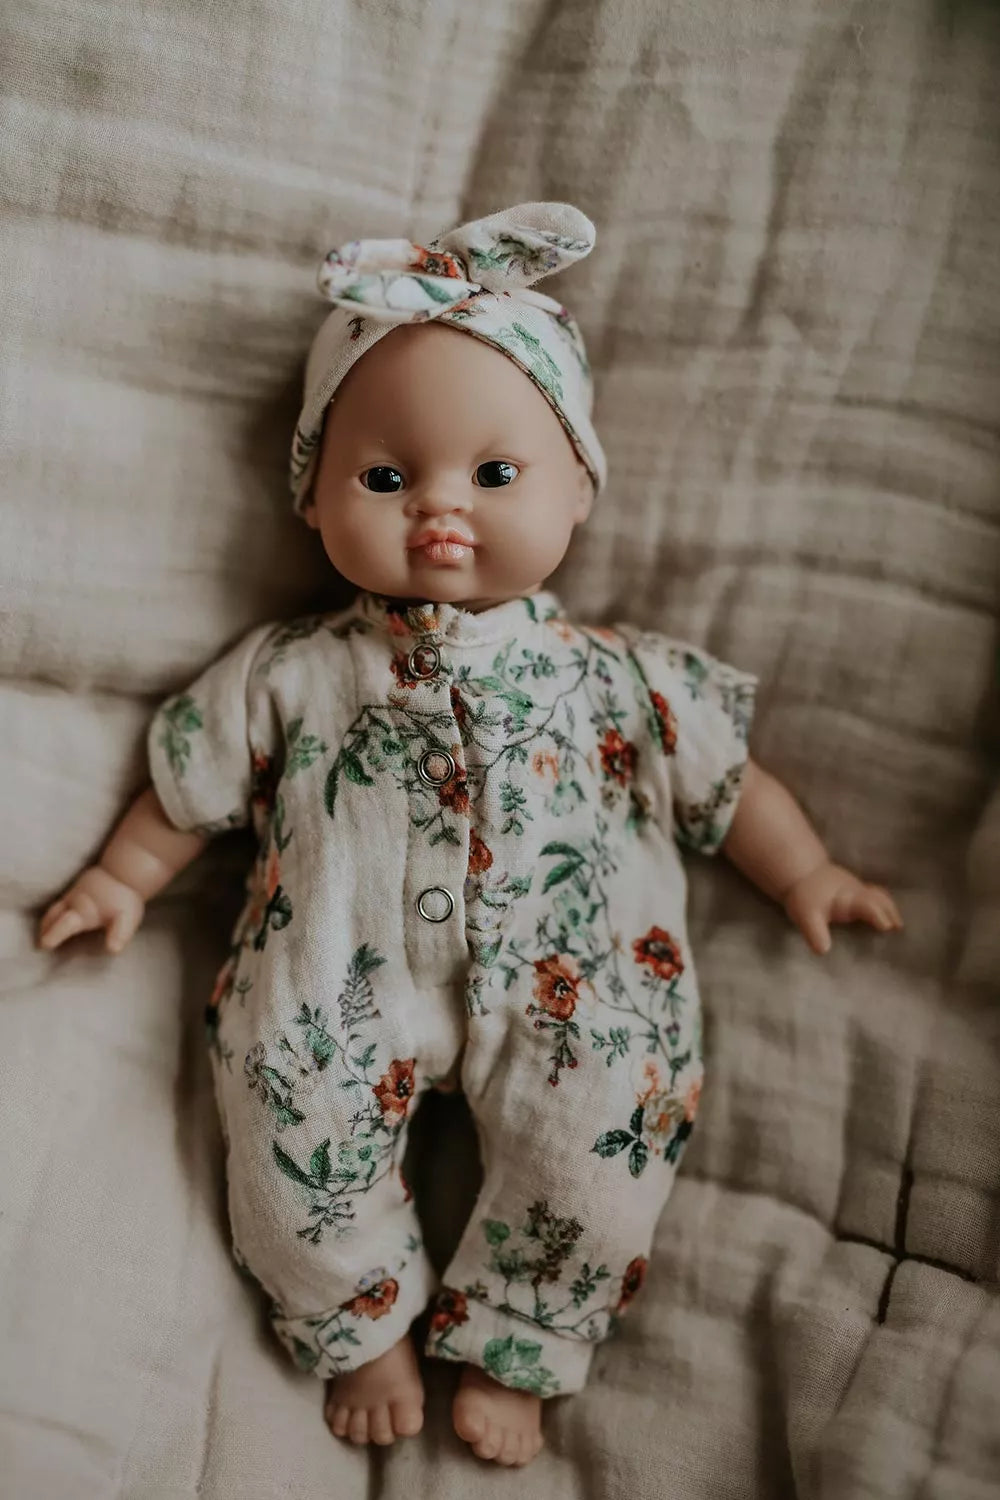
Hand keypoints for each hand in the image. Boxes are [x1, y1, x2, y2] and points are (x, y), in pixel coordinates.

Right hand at [37, 866, 145, 954]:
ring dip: (48, 920)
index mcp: (83, 912)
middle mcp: (74, 902)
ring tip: (44, 931)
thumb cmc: (124, 897)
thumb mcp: (127, 918)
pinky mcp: (78, 887)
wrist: (126, 870)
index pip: (65, 925)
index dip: (54, 935)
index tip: (43, 945)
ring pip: (55, 907)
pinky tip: (58, 915)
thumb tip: (113, 949)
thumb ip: (119, 934)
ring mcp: (74, 892)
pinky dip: (55, 911)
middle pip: (53, 915)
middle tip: (39, 943)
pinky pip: (61, 901)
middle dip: (45, 928)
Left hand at [783, 862, 902, 955]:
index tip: (886, 927)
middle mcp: (858, 892)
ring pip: (880, 895)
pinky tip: (886, 917)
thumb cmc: (805, 897)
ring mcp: (859, 889)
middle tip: (899, 928)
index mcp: (848, 899)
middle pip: (880, 899)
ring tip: (897, 926)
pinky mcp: (857, 890)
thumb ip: (816, 933)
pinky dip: (884, 905)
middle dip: (891, 912)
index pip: (868, 905)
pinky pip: (875, 896)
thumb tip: (824, 951)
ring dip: (890, 908)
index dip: (878, 915)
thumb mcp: (806, 916)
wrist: (802, 873)